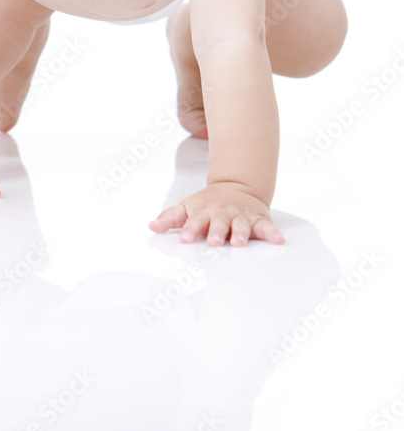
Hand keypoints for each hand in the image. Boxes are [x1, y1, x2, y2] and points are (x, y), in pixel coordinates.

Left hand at [148, 182, 284, 246]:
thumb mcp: (187, 208)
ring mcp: (240, 217)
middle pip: (218, 224)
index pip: (194, 222)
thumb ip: (170, 219)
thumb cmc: (208, 204)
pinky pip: (267, 228)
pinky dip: (273, 234)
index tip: (184, 239)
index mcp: (203, 214)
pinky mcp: (258, 220)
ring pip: (241, 226)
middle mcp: (222, 215)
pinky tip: (278, 241)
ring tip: (239, 242)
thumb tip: (151, 227)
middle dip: (216, 233)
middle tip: (213, 242)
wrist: (237, 188)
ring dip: (240, 234)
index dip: (189, 230)